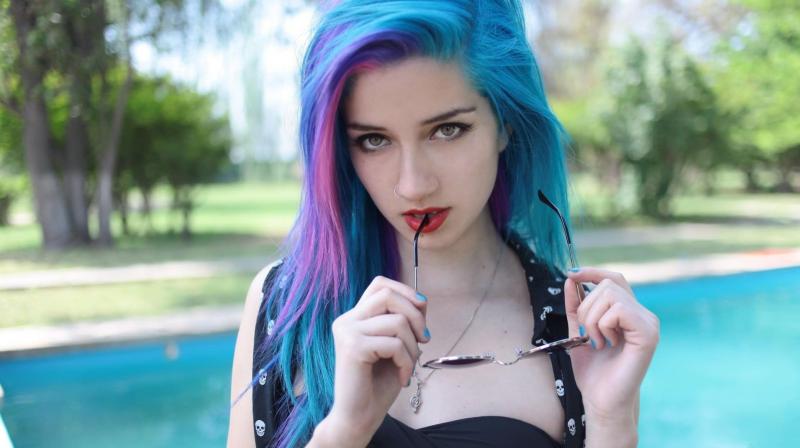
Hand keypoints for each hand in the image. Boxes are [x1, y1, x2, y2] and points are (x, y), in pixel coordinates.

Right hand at [325, 276, 429, 441]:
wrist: (359, 417)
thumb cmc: (378, 383)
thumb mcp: (396, 345)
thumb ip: (402, 321)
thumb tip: (421, 301)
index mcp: (354, 317)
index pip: (380, 284)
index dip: (405, 291)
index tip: (422, 310)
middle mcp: (346, 320)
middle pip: (389, 296)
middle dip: (416, 317)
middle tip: (424, 341)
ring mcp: (347, 332)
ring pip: (397, 321)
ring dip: (413, 346)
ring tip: (409, 365)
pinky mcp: (352, 347)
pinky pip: (394, 344)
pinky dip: (407, 361)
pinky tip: (403, 377)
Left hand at [563, 267, 659, 419]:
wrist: (601, 399)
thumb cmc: (593, 370)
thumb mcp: (577, 331)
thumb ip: (575, 305)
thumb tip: (570, 278)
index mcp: (629, 313)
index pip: (615, 278)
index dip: (593, 272)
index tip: (571, 274)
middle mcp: (643, 314)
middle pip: (607, 285)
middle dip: (586, 307)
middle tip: (587, 335)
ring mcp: (648, 322)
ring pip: (610, 295)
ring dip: (592, 320)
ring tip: (597, 342)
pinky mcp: (648, 333)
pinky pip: (618, 310)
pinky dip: (602, 326)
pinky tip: (607, 344)